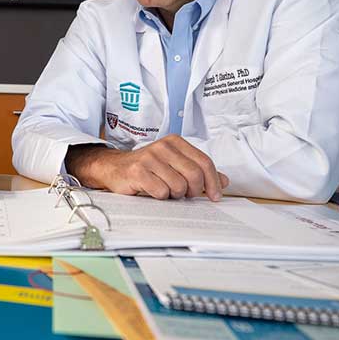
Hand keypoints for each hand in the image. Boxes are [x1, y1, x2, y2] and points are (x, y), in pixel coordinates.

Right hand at [65, 135, 229, 200]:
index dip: (213, 182)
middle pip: (194, 175)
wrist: (114, 168)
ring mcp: (149, 158)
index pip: (204, 162)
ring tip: (164, 190)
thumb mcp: (174, 165)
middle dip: (194, 191)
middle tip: (186, 195)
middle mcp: (163, 146)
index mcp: (175, 142)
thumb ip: (198, 171)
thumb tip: (224, 181)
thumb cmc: (147, 169)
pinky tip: (152, 191)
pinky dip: (160, 197)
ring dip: (174, 195)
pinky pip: (161, 192)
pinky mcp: (138, 171)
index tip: (215, 196)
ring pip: (179, 186)